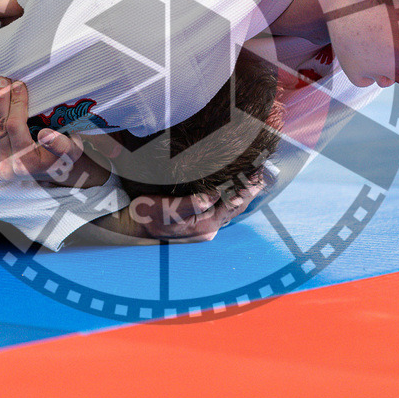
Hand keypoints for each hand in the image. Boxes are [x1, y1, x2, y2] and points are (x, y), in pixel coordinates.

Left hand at [0, 77, 109, 187]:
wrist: (51, 170)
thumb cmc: (62, 156)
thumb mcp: (72, 150)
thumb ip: (61, 145)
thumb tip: (45, 135)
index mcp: (29, 164)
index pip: (16, 128)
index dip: (16, 104)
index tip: (19, 85)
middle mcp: (9, 168)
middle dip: (0, 100)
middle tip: (3, 80)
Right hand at [92, 180, 264, 241]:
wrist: (136, 225)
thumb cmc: (150, 215)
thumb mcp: (169, 209)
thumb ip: (191, 203)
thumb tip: (213, 195)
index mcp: (206, 225)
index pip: (233, 205)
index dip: (248, 189)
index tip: (259, 174)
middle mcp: (210, 227)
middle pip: (237, 206)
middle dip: (250, 189)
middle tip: (263, 170)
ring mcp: (206, 224)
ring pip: (231, 206)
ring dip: (244, 191)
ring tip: (256, 175)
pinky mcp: (200, 219)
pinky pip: (223, 206)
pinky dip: (232, 194)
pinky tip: (236, 185)